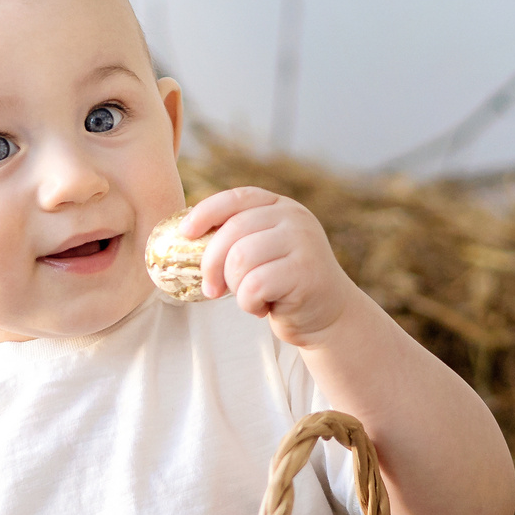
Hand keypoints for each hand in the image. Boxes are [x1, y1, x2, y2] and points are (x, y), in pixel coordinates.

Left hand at [181, 187, 365, 348]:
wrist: (329, 316)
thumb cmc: (284, 285)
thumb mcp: (263, 251)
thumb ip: (238, 237)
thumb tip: (186, 237)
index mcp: (280, 207)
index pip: (236, 198)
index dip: (205, 212)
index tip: (185, 233)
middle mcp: (294, 218)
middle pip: (232, 231)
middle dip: (211, 264)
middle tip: (211, 290)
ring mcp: (304, 242)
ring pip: (240, 259)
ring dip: (235, 286)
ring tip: (250, 297)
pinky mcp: (305, 272)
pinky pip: (254, 286)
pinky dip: (250, 303)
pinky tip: (264, 307)